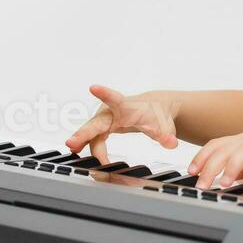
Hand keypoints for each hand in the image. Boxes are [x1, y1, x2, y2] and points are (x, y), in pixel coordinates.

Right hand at [65, 84, 179, 164]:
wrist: (154, 108)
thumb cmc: (157, 113)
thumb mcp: (164, 125)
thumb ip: (166, 134)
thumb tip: (171, 144)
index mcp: (126, 106)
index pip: (114, 99)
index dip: (104, 93)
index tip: (94, 87)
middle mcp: (111, 111)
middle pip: (95, 123)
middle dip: (83, 133)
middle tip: (71, 143)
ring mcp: (105, 119)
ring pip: (91, 133)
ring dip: (81, 142)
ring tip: (73, 151)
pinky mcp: (103, 127)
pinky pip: (93, 139)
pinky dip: (88, 147)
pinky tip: (81, 154)